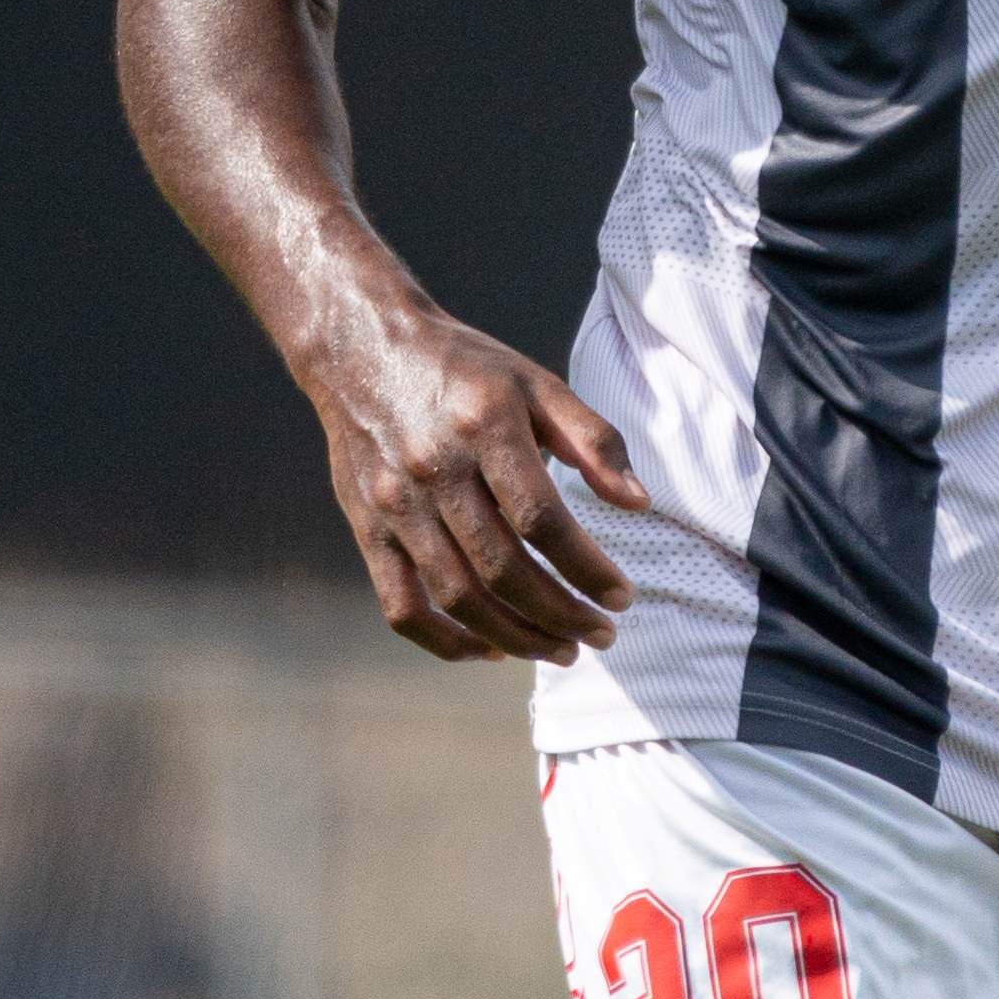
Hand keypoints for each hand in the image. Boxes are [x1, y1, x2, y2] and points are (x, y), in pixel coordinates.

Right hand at [314, 296, 650, 663]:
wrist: (360, 348)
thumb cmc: (463, 368)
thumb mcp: (534, 382)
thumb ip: (592, 438)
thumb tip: (638, 503)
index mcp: (484, 427)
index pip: (542, 519)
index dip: (587, 568)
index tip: (621, 597)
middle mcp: (435, 470)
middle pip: (503, 568)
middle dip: (561, 614)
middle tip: (602, 635)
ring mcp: (395, 505)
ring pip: (458, 596)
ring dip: (517, 637)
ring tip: (562, 650)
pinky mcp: (367, 529)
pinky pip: (402, 606)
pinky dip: (446, 642)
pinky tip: (489, 649)